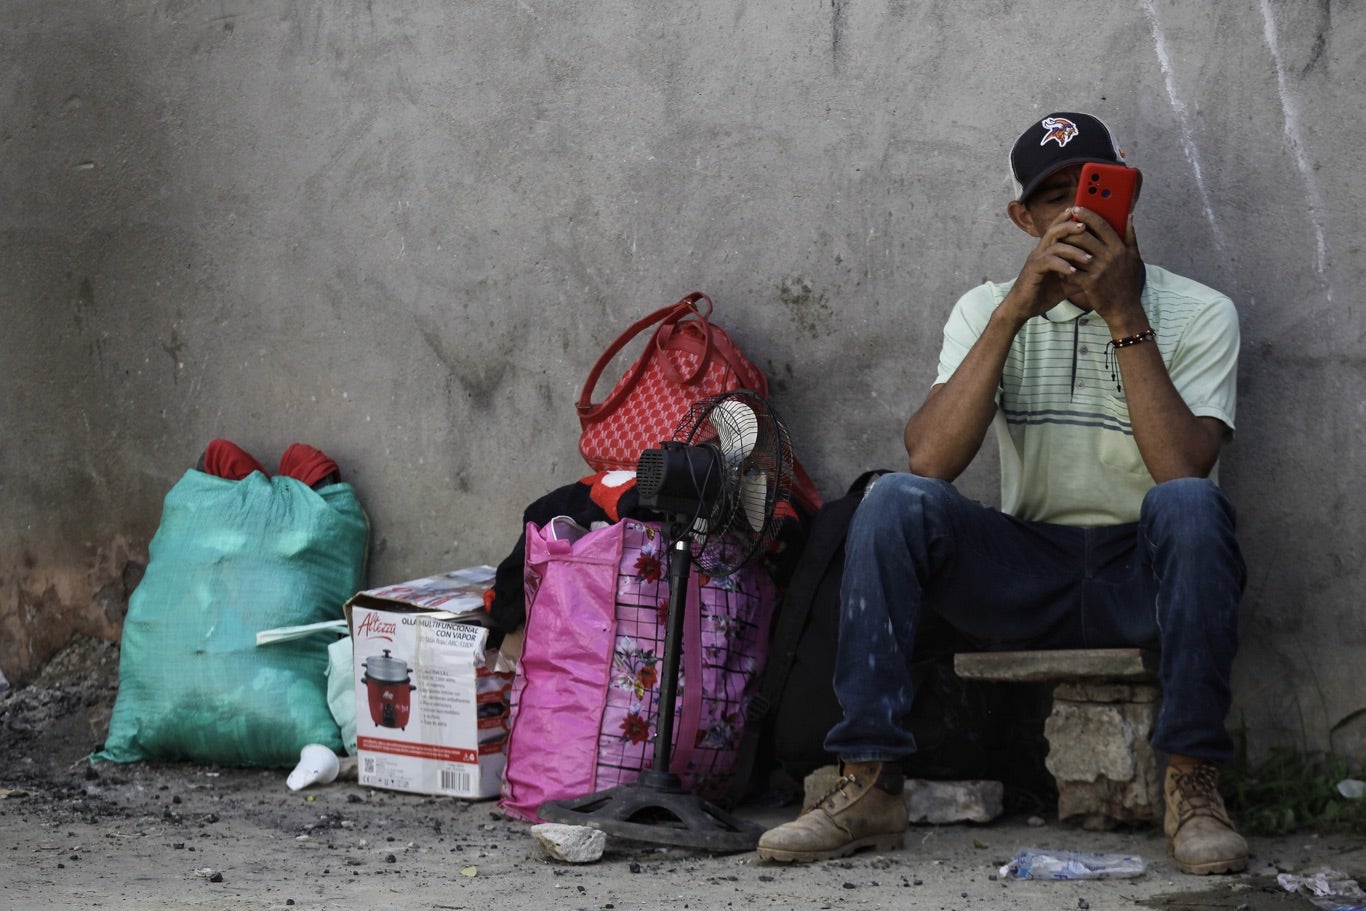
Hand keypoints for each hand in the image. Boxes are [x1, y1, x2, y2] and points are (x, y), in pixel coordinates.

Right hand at [1001, 213, 1096, 323]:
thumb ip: (1080, 275)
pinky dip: (1062, 266)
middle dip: (1070, 226)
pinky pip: (1048, 263)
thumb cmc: (1042, 294)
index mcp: (1048, 251)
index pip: (1058, 229)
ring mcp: (1036, 260)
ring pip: (1054, 246)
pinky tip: (1073, 272)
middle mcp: (1041, 252)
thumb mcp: (1066, 284)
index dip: (1068, 219)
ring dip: (1073, 251)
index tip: (1085, 215)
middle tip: (1085, 227)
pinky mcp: (1033, 271)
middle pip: (1054, 230)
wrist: (1022, 308)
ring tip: (1088, 258)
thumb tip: (1099, 273)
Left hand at [1057, 206, 1145, 329]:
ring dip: (1065, 245)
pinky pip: (1072, 270)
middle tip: (1061, 221)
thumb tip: (1129, 216)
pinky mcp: (1090, 283)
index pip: (1103, 226)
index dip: (1088, 215)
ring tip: (1056, 241)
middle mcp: (1110, 257)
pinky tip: (1057, 264)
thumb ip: (1130, 236)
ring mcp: (1100, 270)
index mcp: (1120, 248)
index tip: (1077, 207)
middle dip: (1071, 228)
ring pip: (1076, 252)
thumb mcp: (1134, 257)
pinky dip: (1063, 266)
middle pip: (1086, 236)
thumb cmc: (1127, 282)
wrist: (1124, 309)